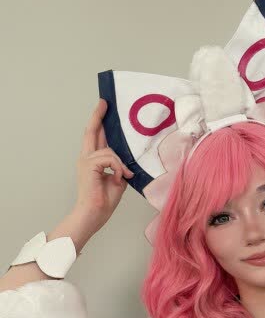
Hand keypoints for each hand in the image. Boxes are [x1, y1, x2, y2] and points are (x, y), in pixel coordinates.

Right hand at [74, 98, 134, 230]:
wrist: (93, 214)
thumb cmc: (103, 202)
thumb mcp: (117, 180)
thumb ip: (120, 167)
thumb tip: (126, 161)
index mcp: (92, 162)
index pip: (95, 138)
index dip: (99, 123)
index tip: (103, 109)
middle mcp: (86, 158)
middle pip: (92, 132)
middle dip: (98, 116)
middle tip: (105, 102)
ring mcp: (86, 161)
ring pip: (109, 150)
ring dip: (121, 163)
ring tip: (124, 177)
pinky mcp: (89, 165)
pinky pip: (110, 158)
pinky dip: (118, 168)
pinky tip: (119, 179)